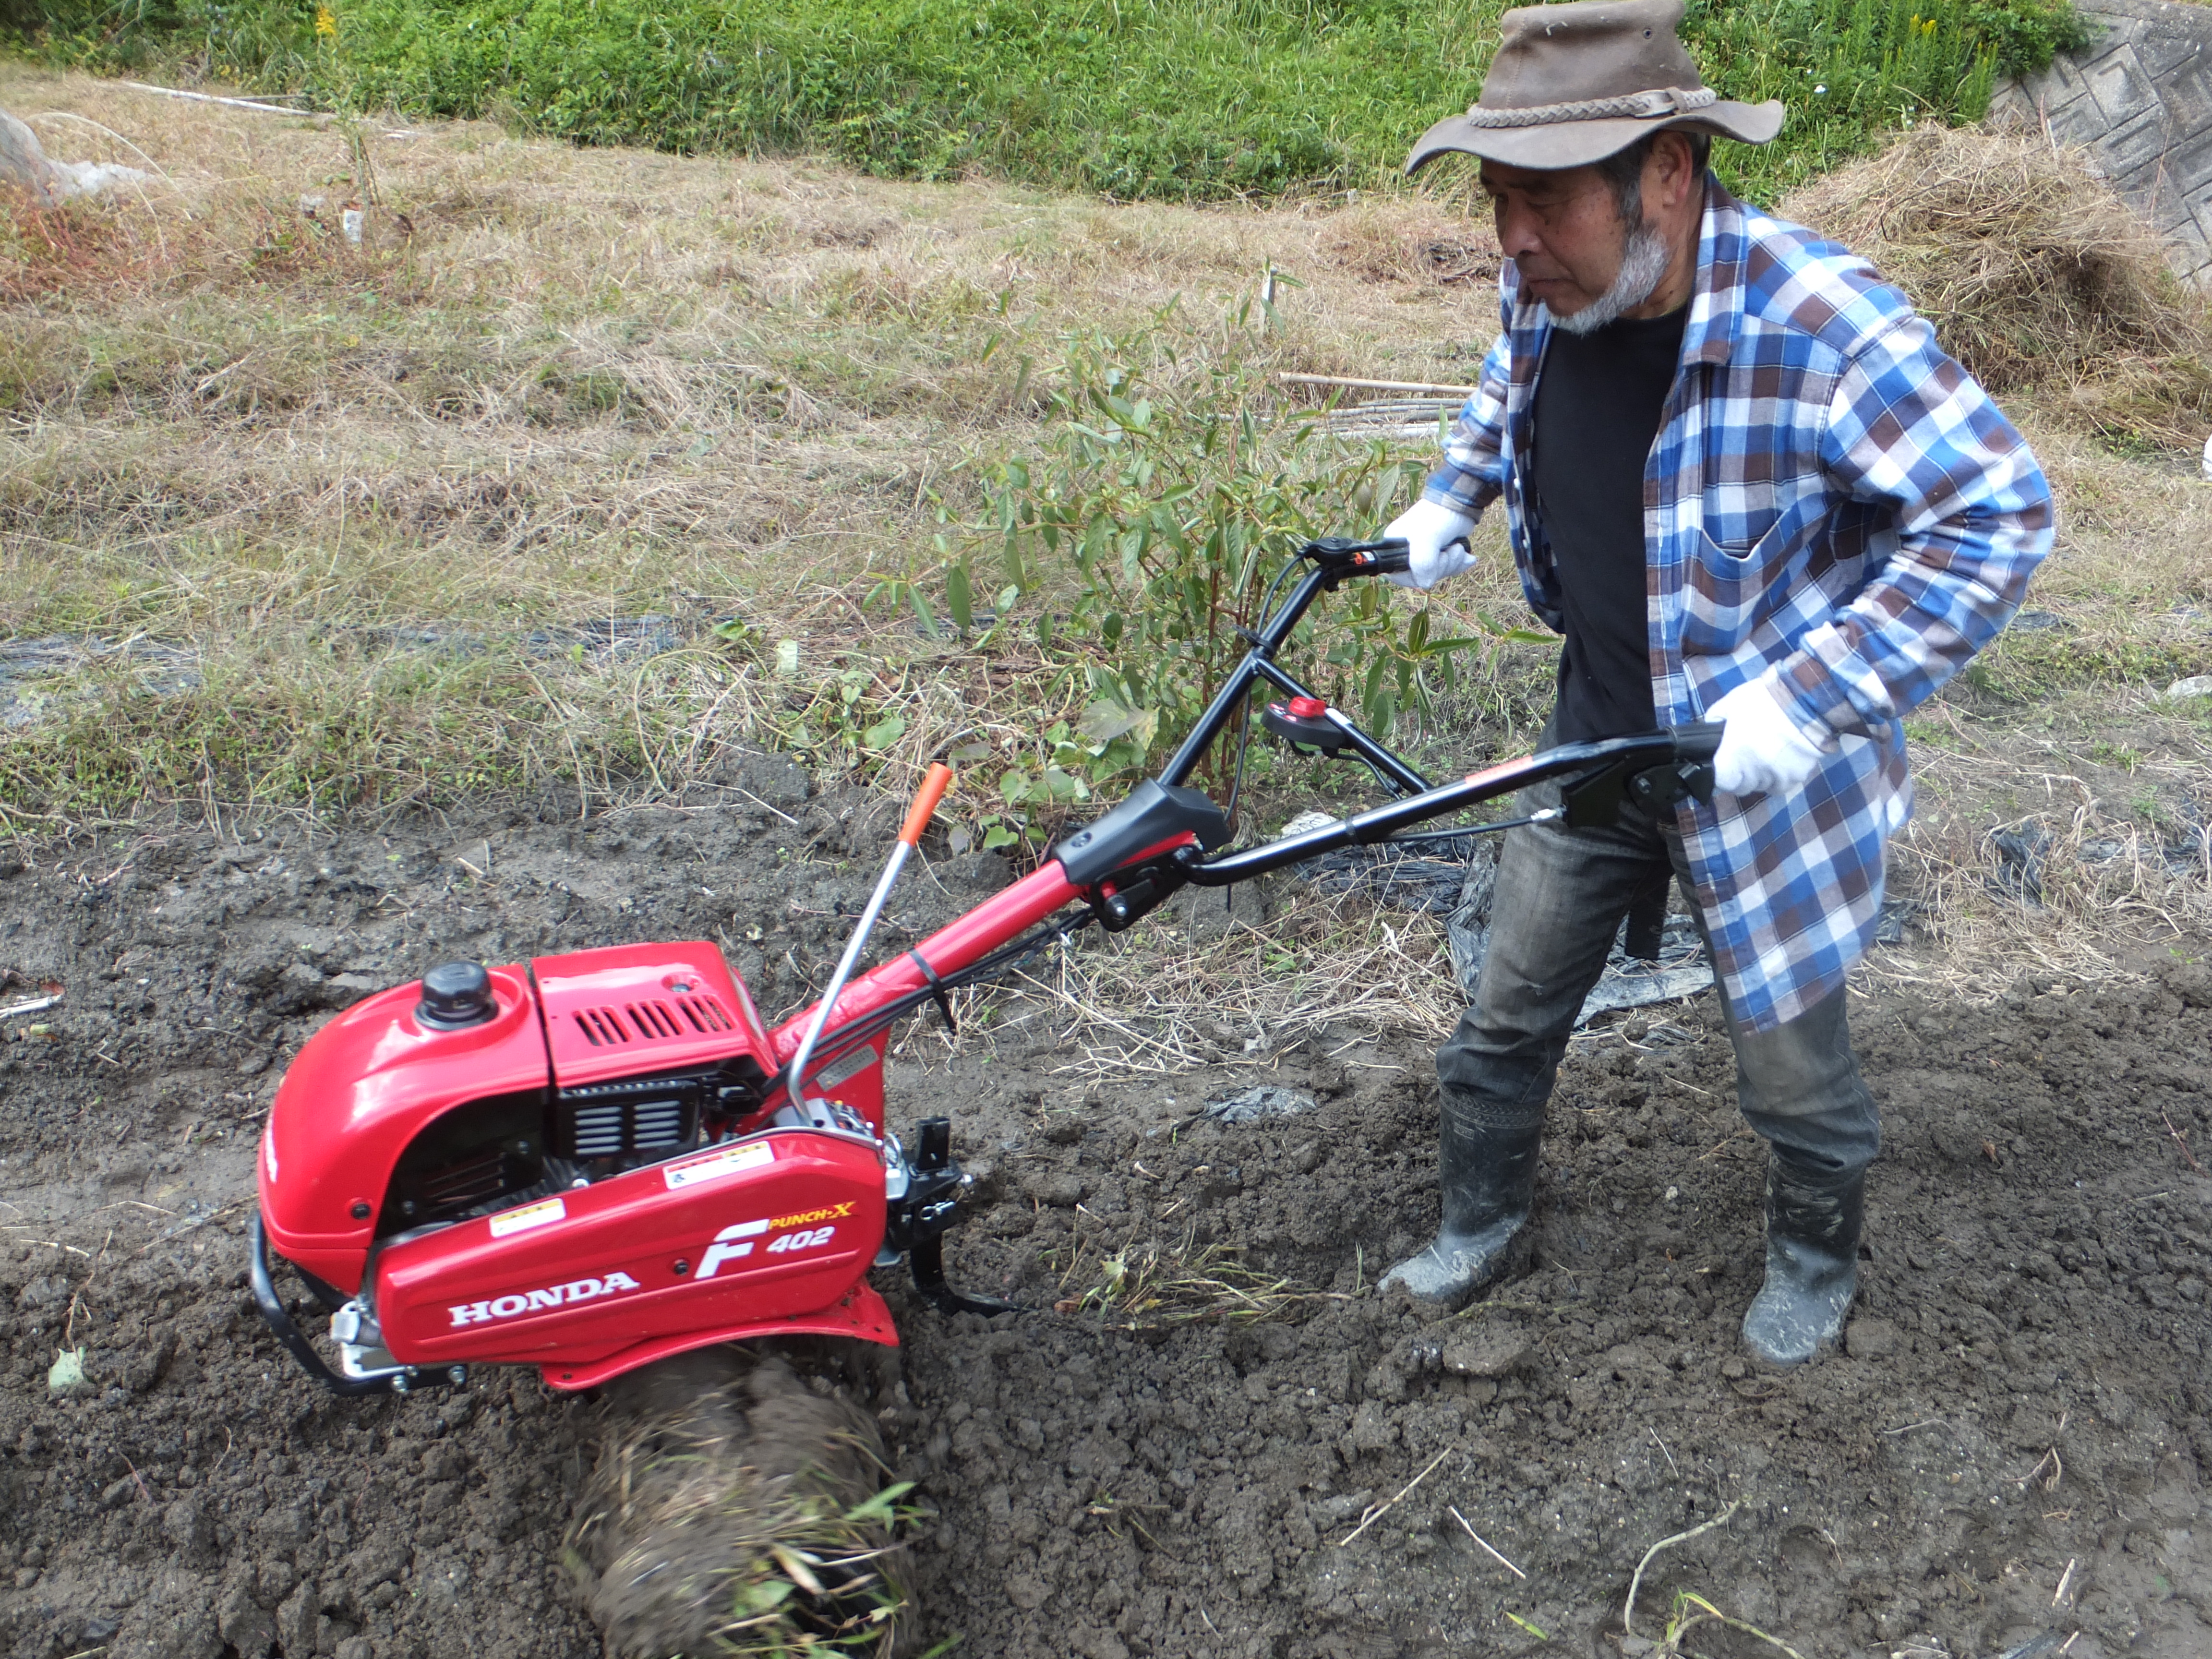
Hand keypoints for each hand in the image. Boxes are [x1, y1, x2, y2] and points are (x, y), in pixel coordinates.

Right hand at [1384, 498, 1478, 590]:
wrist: (1461, 501)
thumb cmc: (1438, 516)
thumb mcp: (1426, 539)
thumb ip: (1422, 563)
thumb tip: (1425, 582)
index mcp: (1394, 546)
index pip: (1398, 575)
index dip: (1415, 576)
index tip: (1430, 566)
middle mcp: (1406, 551)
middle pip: (1421, 576)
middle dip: (1441, 567)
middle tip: (1448, 552)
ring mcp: (1423, 552)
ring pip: (1437, 573)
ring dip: (1452, 564)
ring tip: (1457, 548)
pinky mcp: (1439, 551)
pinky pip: (1447, 568)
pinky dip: (1458, 562)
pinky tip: (1465, 553)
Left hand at [1708, 674, 1828, 796]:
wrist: (1805, 699)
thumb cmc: (1764, 700)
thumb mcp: (1730, 703)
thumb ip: (1715, 719)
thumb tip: (1709, 729)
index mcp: (1734, 757)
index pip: (1723, 783)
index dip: (1722, 776)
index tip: (1725, 767)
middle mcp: (1755, 772)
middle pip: (1743, 787)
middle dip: (1742, 776)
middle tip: (1746, 758)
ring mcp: (1778, 776)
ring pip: (1764, 787)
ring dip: (1762, 777)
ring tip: (1767, 756)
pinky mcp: (1799, 775)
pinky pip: (1784, 784)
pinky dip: (1781, 777)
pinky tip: (1783, 761)